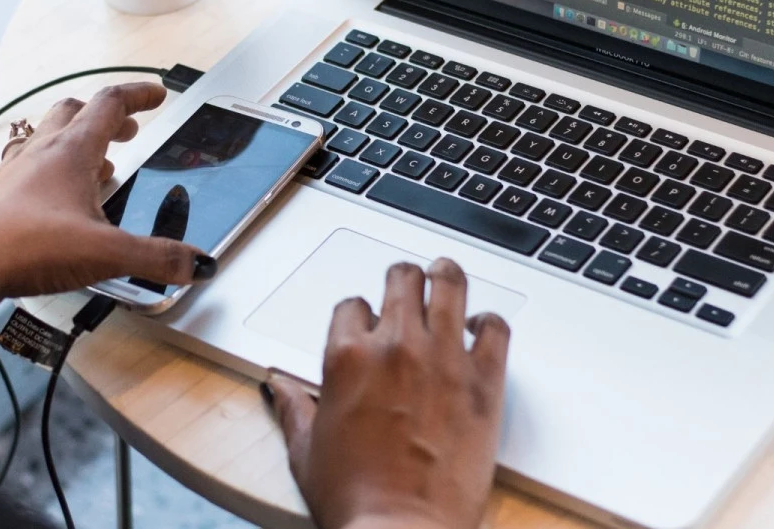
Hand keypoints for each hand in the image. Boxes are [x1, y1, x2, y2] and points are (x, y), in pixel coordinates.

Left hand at [0, 83, 209, 362]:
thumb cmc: (24, 246)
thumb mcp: (107, 253)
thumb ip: (156, 258)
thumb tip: (194, 263)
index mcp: (72, 150)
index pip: (111, 103)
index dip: (139, 94)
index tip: (156, 94)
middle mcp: (41, 152)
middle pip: (75, 112)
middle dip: (106, 117)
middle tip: (127, 129)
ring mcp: (15, 172)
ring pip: (47, 137)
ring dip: (75, 142)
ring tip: (96, 166)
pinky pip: (27, 169)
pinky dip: (48, 173)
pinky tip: (55, 202)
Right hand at [266, 259, 510, 528]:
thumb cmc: (355, 498)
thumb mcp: (306, 449)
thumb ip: (293, 407)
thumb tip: (277, 386)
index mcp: (346, 356)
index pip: (352, 305)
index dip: (360, 314)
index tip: (367, 327)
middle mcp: (395, 346)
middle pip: (402, 279)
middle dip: (403, 280)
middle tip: (408, 286)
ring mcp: (443, 359)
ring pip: (450, 284)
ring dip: (446, 277)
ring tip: (446, 276)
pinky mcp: (484, 381)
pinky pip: (496, 328)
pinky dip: (490, 322)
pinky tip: (482, 328)